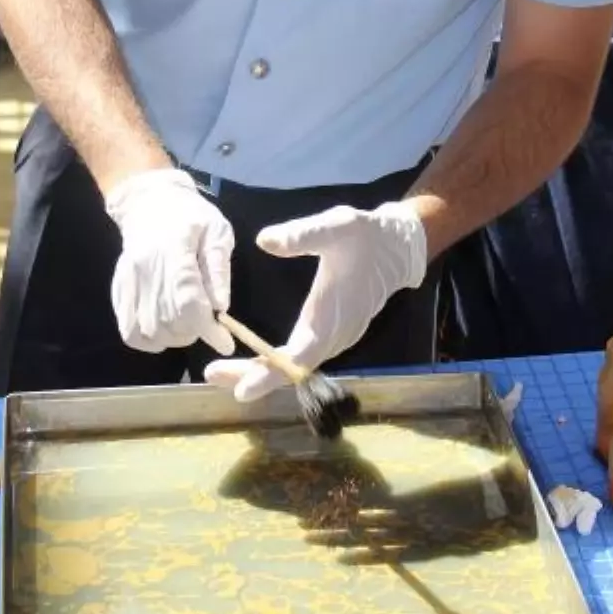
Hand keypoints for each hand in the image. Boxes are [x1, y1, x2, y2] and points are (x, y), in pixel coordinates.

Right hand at [105, 169, 235, 354]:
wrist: (148, 201)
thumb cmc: (190, 215)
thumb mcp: (216, 231)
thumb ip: (218, 268)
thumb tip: (221, 306)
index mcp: (174, 252)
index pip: (188, 302)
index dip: (208, 328)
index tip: (226, 341)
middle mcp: (146, 270)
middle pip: (167, 321)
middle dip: (193, 331)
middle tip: (207, 322)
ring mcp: (128, 282)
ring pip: (147, 331)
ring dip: (172, 338)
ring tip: (187, 325)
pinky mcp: (118, 290)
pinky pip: (128, 330)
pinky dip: (148, 340)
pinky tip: (164, 331)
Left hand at [204, 200, 426, 401]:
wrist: (398, 247)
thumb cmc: (366, 235)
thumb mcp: (337, 225)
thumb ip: (302, 233)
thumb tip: (264, 241)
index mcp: (332, 316)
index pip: (299, 357)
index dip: (270, 374)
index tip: (242, 389)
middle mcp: (334, 335)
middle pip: (292, 369)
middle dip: (254, 376)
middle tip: (213, 375)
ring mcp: (335, 337)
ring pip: (296, 366)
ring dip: (262, 371)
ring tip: (223, 372)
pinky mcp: (334, 333)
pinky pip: (302, 356)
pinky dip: (276, 363)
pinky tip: (255, 361)